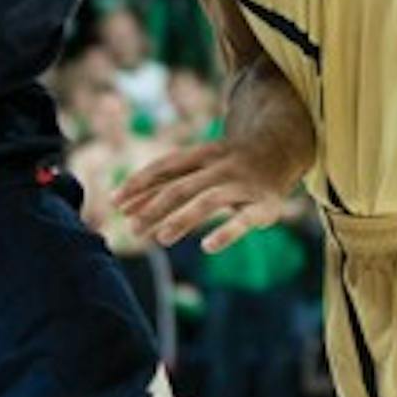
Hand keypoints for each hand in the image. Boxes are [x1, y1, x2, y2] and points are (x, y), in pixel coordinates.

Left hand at [113, 136, 295, 255]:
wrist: (281, 150)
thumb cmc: (226, 164)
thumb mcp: (197, 167)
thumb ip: (165, 184)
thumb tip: (121, 207)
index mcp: (201, 154)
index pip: (165, 166)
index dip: (140, 183)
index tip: (115, 202)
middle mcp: (220, 166)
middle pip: (182, 186)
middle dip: (155, 207)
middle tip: (133, 229)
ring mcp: (242, 184)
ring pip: (209, 200)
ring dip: (183, 218)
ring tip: (162, 238)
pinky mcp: (263, 204)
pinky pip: (244, 220)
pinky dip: (226, 232)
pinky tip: (207, 246)